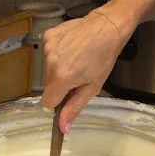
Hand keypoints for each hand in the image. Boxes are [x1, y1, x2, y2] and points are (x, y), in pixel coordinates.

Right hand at [41, 9, 125, 130]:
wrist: (107, 27)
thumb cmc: (104, 57)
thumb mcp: (93, 86)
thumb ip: (74, 108)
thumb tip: (62, 128)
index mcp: (61, 77)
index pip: (47, 102)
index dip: (59, 101)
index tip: (69, 94)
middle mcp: (50, 62)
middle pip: (48, 85)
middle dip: (60, 84)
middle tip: (78, 73)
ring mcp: (47, 47)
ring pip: (47, 69)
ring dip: (58, 68)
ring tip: (77, 58)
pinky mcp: (48, 36)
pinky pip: (48, 52)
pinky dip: (57, 53)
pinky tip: (72, 47)